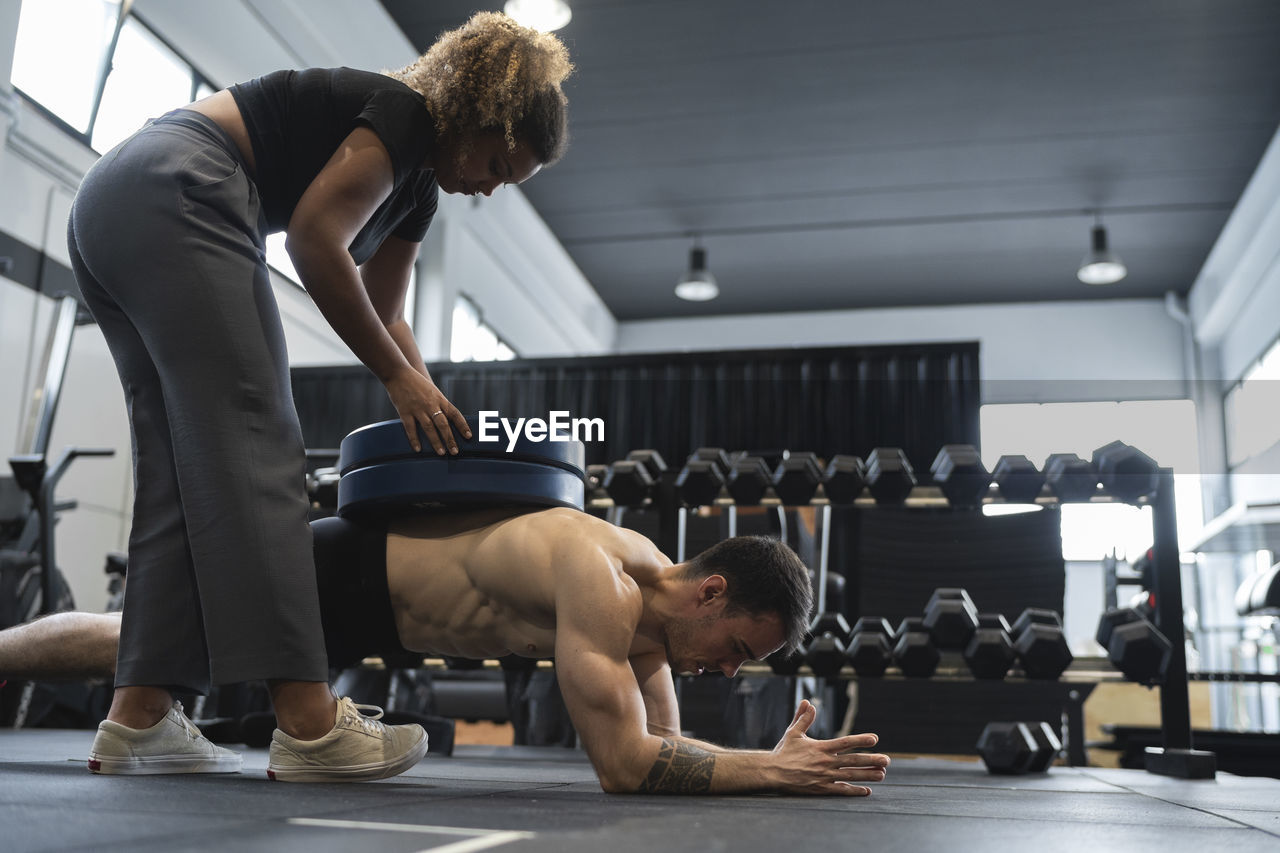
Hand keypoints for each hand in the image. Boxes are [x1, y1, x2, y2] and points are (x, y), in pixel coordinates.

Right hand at [382, 366, 471, 454]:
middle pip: (443, 424)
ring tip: (441, 453)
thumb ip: (439, 405)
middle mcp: (431, 405)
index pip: (455, 414)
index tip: (469, 436)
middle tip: (455, 452)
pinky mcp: (405, 412)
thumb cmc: (417, 383)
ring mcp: (418, 409)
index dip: (462, 426)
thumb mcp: (433, 392)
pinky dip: (414, 439)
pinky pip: (410, 428)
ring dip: (436, 441)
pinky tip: (418, 449)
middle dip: (450, 439)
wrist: (399, 374)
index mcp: (440, 399)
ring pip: (429, 428)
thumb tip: (448, 419)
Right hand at [770, 700, 889, 794]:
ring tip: (882, 774)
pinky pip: (841, 791)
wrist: (772, 772)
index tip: (875, 739)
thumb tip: (809, 703)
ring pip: (851, 776)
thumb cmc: (783, 752)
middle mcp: (825, 762)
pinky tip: (866, 791)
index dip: (861, 740)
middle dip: (872, 760)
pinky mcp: (821, 789)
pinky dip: (855, 791)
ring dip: (868, 775)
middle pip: (853, 761)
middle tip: (887, 760)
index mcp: (821, 747)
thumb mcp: (793, 732)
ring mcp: (824, 777)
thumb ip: (803, 718)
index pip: (845, 742)